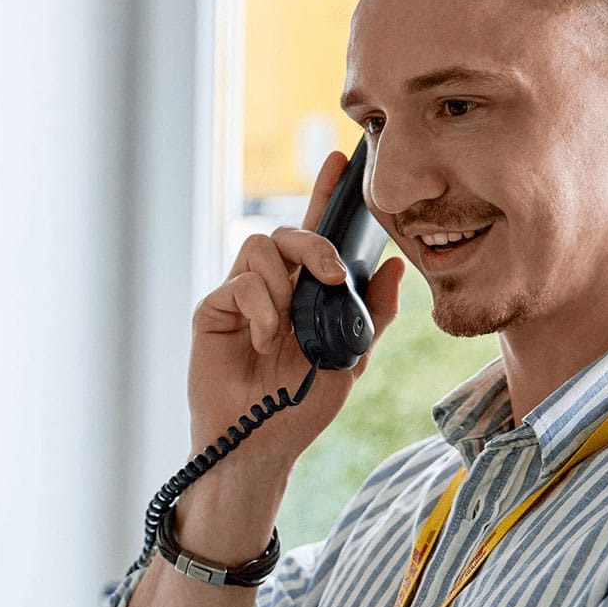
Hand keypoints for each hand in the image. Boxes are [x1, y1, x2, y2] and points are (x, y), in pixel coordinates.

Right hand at [188, 150, 405, 476]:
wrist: (261, 447)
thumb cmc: (300, 408)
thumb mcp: (352, 360)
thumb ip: (372, 314)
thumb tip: (396, 266)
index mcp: (305, 294)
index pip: (316, 234)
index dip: (325, 195)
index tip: (343, 159)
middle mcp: (271, 287)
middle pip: (287, 232)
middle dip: (313, 243)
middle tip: (331, 274)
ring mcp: (240, 297)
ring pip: (259, 248)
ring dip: (284, 286)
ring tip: (288, 331)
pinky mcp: (212, 310)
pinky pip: (240, 284)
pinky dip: (262, 311)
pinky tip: (267, 342)